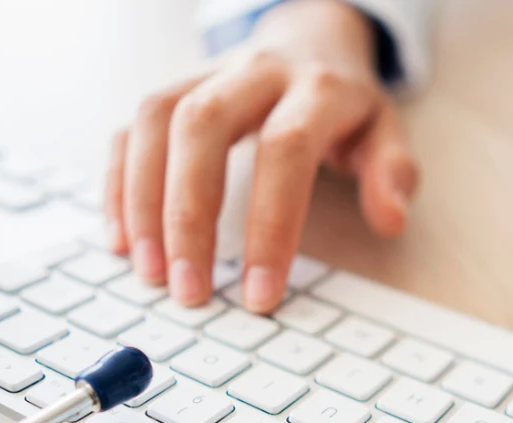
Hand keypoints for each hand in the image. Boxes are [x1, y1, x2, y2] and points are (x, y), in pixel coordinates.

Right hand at [106, 0, 417, 310]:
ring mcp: (208, 75)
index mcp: (317, 86)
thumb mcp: (386, 131)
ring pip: (158, 121)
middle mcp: (256, 71)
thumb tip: (391, 219)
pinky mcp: (174, 89)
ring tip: (151, 272)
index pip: (286, 149)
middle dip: (189, 214)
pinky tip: (124, 239)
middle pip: (203, 126)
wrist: (311, 39)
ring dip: (143, 201)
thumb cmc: (346, 104)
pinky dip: (119, 183)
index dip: (270, 223)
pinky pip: (132, 128)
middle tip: (188, 290)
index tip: (260, 293)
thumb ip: (393, 173)